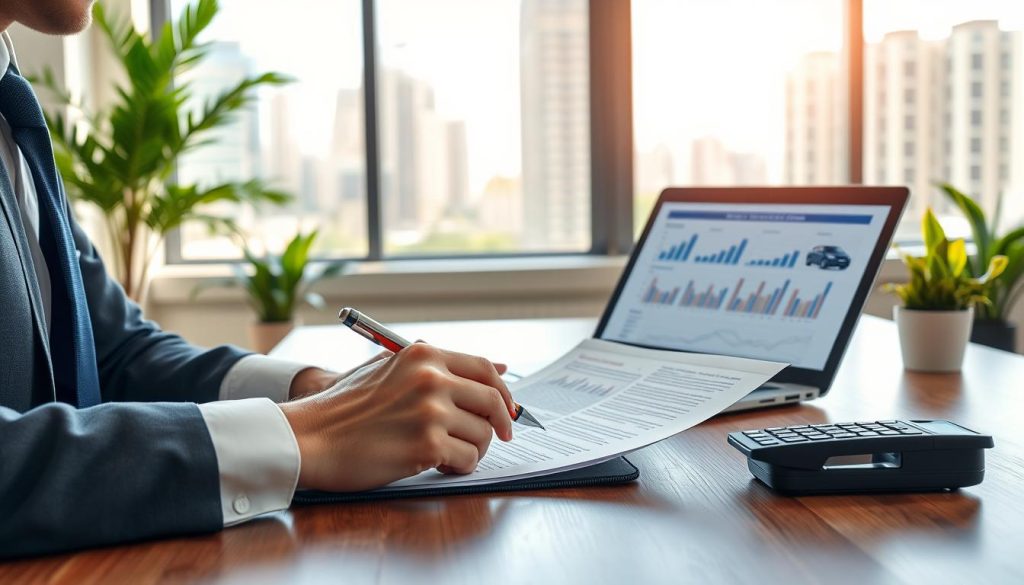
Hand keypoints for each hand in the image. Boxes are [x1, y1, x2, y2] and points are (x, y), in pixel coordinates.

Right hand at [279, 343, 515, 491]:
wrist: (311, 438)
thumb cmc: (345, 408)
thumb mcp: (388, 369)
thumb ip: (438, 366)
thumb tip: (501, 369)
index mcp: (424, 355)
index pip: (485, 369)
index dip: (502, 393)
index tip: (506, 411)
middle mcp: (432, 378)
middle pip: (493, 401)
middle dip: (499, 424)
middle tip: (497, 439)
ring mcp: (431, 411)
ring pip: (483, 434)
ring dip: (472, 449)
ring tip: (447, 453)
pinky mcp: (427, 444)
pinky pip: (468, 459)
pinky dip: (460, 467)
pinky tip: (439, 465)